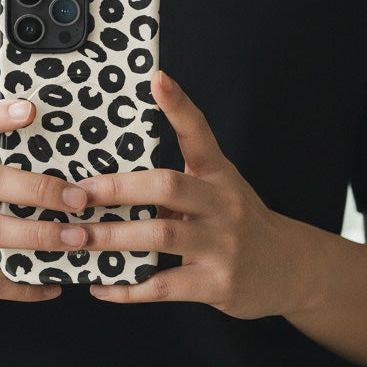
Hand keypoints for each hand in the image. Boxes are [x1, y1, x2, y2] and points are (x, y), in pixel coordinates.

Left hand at [77, 71, 318, 318]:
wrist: (292, 269)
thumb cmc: (240, 224)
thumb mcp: (220, 189)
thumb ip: (178, 179)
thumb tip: (113, 174)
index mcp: (218, 175)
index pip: (199, 133)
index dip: (178, 106)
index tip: (156, 79)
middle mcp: (223, 204)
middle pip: (168, 185)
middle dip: (117, 189)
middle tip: (76, 193)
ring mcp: (222, 245)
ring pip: (161, 235)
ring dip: (112, 238)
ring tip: (75, 239)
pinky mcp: (218, 284)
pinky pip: (165, 286)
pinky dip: (128, 288)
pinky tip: (100, 286)